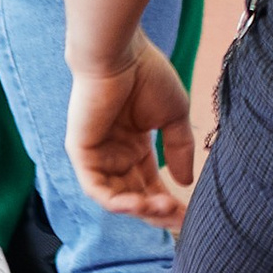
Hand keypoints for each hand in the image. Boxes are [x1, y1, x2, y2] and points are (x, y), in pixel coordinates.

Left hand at [66, 32, 193, 224]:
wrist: (121, 53)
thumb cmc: (147, 75)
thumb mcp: (173, 116)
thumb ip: (179, 149)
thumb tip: (186, 182)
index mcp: (134, 146)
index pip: (151, 185)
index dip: (170, 202)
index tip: (191, 214)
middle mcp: (115, 155)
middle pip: (136, 196)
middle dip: (158, 212)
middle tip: (179, 219)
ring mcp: (97, 156)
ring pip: (117, 198)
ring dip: (141, 209)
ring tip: (162, 208)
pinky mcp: (82, 153)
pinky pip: (97, 188)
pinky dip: (117, 202)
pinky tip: (138, 204)